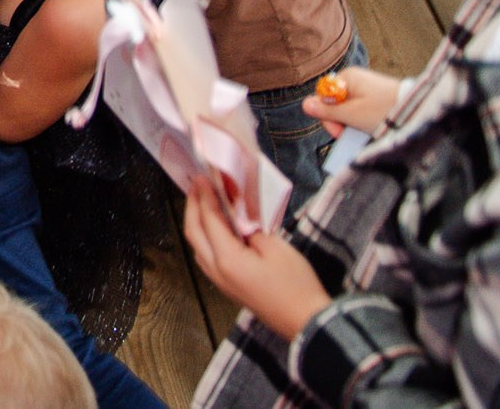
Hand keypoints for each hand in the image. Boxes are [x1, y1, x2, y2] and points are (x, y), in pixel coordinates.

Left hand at [183, 181, 330, 340]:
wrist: (306, 322)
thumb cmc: (296, 286)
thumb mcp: (276, 247)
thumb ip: (252, 228)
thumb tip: (238, 217)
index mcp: (227, 259)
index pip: (209, 220)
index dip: (205, 196)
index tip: (203, 178)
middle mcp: (217, 271)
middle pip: (194, 233)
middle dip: (193, 206)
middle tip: (197, 186)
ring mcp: (220, 281)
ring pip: (197, 246)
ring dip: (197, 222)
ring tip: (204, 202)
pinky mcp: (228, 287)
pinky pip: (207, 257)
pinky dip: (206, 238)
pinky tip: (216, 228)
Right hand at [301, 65, 400, 135]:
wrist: (416, 111)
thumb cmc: (382, 111)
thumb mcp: (352, 115)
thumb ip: (327, 111)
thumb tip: (304, 104)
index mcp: (347, 78)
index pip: (323, 96)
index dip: (326, 116)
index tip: (337, 131)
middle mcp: (355, 79)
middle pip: (334, 102)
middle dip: (339, 121)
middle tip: (349, 135)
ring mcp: (366, 87)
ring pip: (347, 107)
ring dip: (351, 122)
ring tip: (362, 133)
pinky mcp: (376, 96)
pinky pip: (360, 108)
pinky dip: (361, 119)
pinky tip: (368, 128)